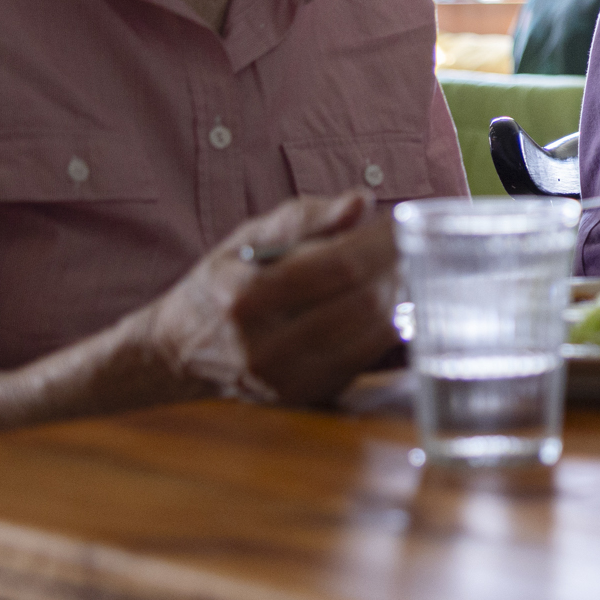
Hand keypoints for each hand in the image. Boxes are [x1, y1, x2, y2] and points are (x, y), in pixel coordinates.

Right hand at [137, 194, 402, 406]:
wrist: (182, 349)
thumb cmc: (224, 281)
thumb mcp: (250, 236)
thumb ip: (307, 218)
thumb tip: (360, 202)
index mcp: (244, 297)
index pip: (335, 266)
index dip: (380, 243)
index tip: (405, 222)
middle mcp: (262, 347)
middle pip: (360, 305)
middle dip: (398, 270)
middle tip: (417, 246)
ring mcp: (285, 380)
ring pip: (369, 338)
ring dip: (402, 301)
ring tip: (411, 271)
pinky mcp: (305, 398)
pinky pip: (364, 362)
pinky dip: (388, 331)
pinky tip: (396, 306)